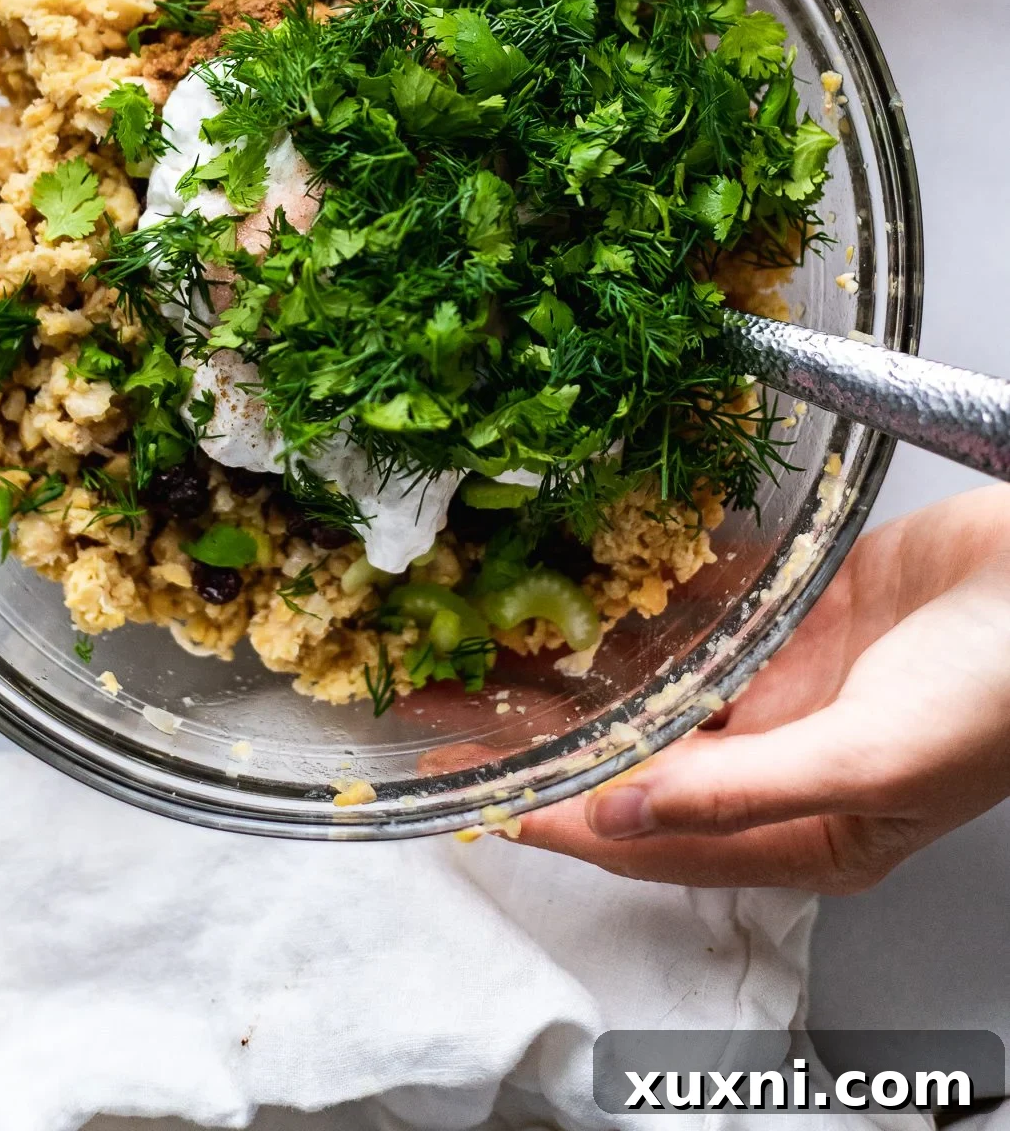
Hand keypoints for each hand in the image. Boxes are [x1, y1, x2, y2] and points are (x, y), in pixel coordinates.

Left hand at [515, 488, 1009, 890]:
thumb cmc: (999, 695)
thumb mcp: (865, 764)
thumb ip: (735, 792)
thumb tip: (617, 814)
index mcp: (810, 833)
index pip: (653, 843)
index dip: (562, 822)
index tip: (481, 800)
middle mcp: (784, 762)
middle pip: (643, 763)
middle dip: (558, 745)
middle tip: (468, 713)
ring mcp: (789, 684)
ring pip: (664, 685)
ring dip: (591, 671)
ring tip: (506, 646)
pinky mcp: (798, 615)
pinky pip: (702, 613)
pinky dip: (647, 600)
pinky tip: (592, 581)